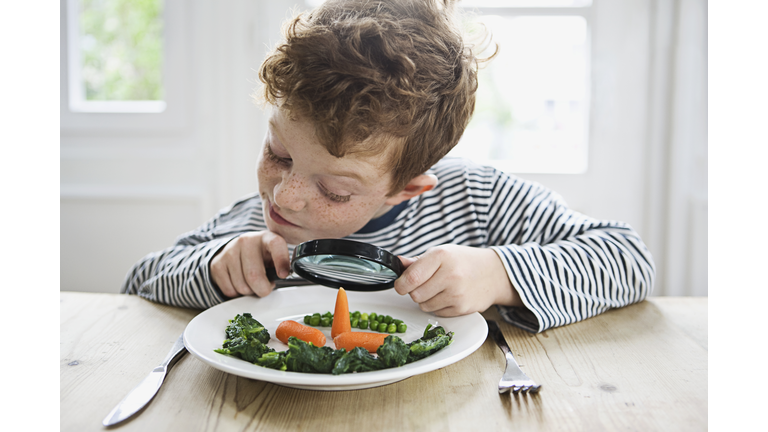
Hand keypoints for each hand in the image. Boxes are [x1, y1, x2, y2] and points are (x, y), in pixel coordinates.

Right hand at [210, 231, 290, 297]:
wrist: (235, 250)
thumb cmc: (261, 256)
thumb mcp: (273, 255)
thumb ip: (281, 264)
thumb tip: (283, 276)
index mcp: (265, 237)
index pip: (275, 244)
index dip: (281, 261)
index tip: (283, 275)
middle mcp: (246, 241)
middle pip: (254, 276)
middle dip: (262, 289)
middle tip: (265, 287)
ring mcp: (229, 251)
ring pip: (241, 286)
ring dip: (249, 291)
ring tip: (251, 282)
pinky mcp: (217, 264)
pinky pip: (230, 290)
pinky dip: (237, 293)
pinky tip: (239, 282)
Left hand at [394, 245, 521, 316]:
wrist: (493, 273)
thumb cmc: (464, 261)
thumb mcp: (441, 253)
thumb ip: (417, 261)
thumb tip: (397, 262)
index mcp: (441, 256)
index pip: (411, 278)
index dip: (401, 284)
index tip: (401, 285)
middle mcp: (450, 275)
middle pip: (415, 294)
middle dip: (415, 291)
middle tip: (425, 284)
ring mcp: (457, 293)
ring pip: (424, 306)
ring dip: (426, 300)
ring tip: (439, 289)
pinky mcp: (462, 308)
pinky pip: (437, 313)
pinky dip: (438, 307)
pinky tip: (449, 296)